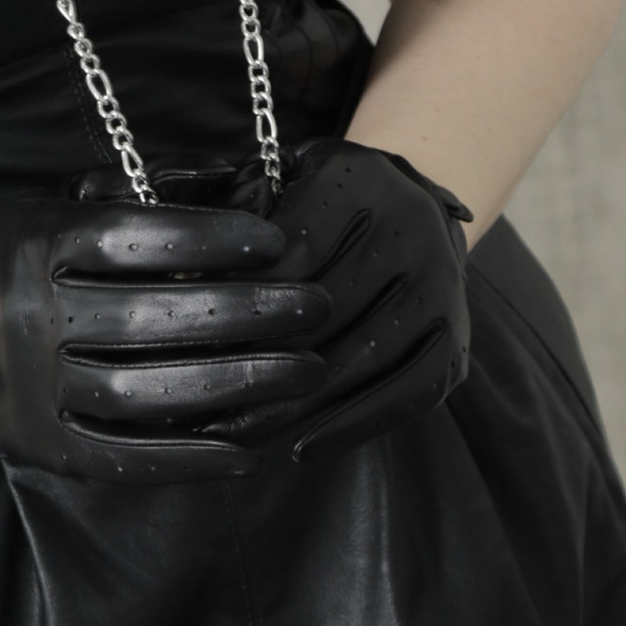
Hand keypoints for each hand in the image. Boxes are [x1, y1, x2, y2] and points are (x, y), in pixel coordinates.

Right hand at [0, 194, 330, 480]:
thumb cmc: (19, 262)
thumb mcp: (53, 211)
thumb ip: (128, 205)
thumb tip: (233, 196)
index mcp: (38, 246)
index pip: (136, 239)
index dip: (210, 238)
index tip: (275, 242)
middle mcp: (34, 315)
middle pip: (153, 317)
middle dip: (246, 313)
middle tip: (315, 308)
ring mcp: (38, 388)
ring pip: (146, 390)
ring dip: (236, 383)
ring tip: (304, 371)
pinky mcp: (48, 447)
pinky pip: (127, 456)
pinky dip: (192, 454)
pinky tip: (252, 445)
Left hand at [213, 138, 472, 460]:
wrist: (415, 205)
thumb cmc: (319, 202)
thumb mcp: (278, 177)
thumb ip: (231, 206)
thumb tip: (168, 255)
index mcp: (357, 179)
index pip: (291, 250)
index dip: (241, 300)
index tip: (188, 342)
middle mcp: (411, 226)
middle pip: (326, 311)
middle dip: (258, 362)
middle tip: (198, 407)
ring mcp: (442, 285)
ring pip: (364, 358)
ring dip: (297, 408)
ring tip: (236, 438)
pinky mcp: (457, 339)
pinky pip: (408, 393)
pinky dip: (354, 426)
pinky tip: (302, 448)